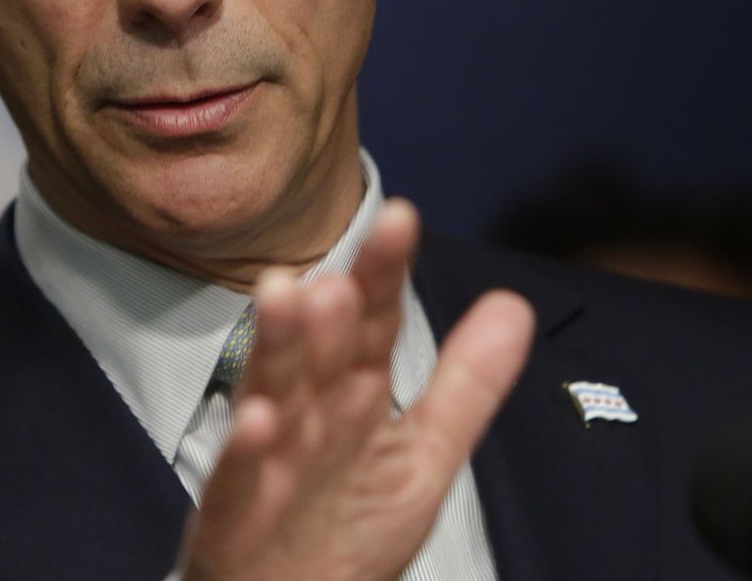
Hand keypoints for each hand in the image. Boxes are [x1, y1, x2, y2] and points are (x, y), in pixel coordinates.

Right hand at [175, 199, 534, 580]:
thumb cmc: (346, 531)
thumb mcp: (423, 455)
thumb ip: (467, 383)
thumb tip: (515, 304)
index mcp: (356, 396)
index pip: (375, 323)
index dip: (385, 274)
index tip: (401, 219)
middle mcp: (309, 415)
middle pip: (320, 352)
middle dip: (327, 312)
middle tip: (336, 269)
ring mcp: (270, 461)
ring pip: (273, 394)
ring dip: (277, 347)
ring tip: (284, 296)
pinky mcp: (236, 513)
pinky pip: (239, 480)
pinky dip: (245, 451)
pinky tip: (257, 419)